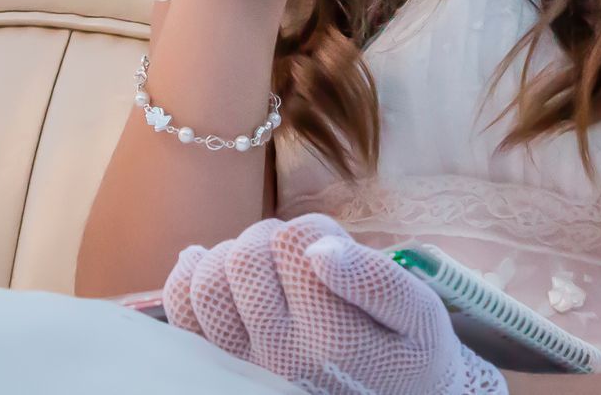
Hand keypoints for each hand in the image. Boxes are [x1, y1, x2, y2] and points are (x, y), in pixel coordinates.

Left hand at [162, 214, 506, 394]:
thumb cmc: (409, 353)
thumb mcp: (419, 315)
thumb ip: (373, 279)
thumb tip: (318, 250)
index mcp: (335, 340)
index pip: (294, 243)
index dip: (315, 229)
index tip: (334, 248)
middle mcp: (281, 359)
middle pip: (245, 259)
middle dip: (272, 238)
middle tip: (298, 255)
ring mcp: (245, 369)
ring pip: (206, 286)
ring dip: (232, 257)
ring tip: (266, 267)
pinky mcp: (221, 371)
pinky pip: (181, 316)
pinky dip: (188, 277)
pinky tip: (211, 265)